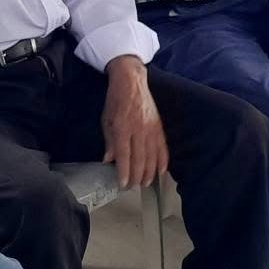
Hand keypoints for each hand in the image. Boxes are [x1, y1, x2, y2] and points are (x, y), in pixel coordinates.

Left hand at [100, 57, 168, 188]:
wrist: (132, 80)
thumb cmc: (115, 100)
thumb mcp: (106, 119)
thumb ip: (109, 140)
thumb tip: (108, 159)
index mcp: (122, 127)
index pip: (123, 155)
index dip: (123, 172)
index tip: (122, 184)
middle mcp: (138, 129)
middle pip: (139, 158)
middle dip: (136, 176)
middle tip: (133, 187)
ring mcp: (150, 127)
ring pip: (152, 155)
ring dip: (150, 172)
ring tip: (146, 183)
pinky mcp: (159, 125)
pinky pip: (163, 146)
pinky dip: (163, 160)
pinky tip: (161, 170)